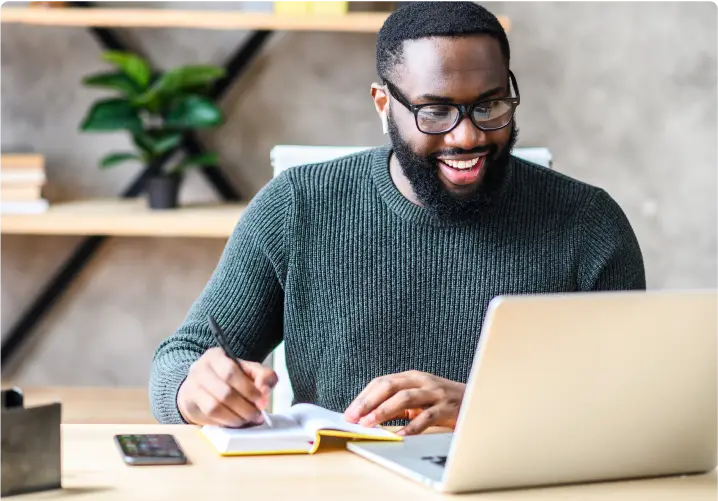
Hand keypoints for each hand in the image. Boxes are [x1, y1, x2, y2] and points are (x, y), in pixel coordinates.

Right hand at [177, 347, 277, 427]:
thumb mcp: (249, 371)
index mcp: (216, 356)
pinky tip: (235, 422)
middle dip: (245, 407)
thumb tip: (264, 390)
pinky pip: (209, 417)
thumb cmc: (230, 378)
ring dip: (236, 417)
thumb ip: (264, 376)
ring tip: (247, 420)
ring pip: (215, 407)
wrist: (203, 385)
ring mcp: (192, 387)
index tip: (262, 401)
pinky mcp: (189, 404)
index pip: (231, 372)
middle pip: (224, 392)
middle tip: (257, 415)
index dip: (249, 389)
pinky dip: (225, 422)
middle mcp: (200, 369)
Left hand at [343, 371, 464, 435]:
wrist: (479, 401)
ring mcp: (435, 393)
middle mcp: (422, 381)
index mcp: (412, 377)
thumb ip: (398, 405)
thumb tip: (369, 417)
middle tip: (354, 417)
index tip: (349, 412)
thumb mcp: (419, 399)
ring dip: (384, 411)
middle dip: (369, 402)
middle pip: (390, 386)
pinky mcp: (448, 407)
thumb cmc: (444, 402)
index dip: (364, 396)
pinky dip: (412, 427)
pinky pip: (427, 417)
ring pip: (405, 398)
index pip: (382, 382)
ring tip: (370, 424)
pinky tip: (400, 436)